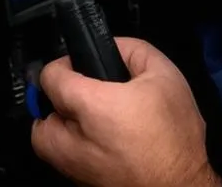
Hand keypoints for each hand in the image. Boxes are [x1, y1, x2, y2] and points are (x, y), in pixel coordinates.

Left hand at [31, 38, 220, 186]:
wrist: (180, 184)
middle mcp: (74, 140)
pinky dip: (74, 148)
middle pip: (41, 116)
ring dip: (59, 127)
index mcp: (92, 107)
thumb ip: (134, 50)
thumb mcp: (165, 75)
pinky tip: (103, 141)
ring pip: (47, 144)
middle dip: (56, 101)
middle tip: (81, 93)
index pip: (51, 78)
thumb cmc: (173, 133)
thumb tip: (114, 48)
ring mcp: (74, 169)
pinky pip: (64, 162)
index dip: (62, 64)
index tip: (75, 63)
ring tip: (90, 118)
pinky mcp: (82, 185)